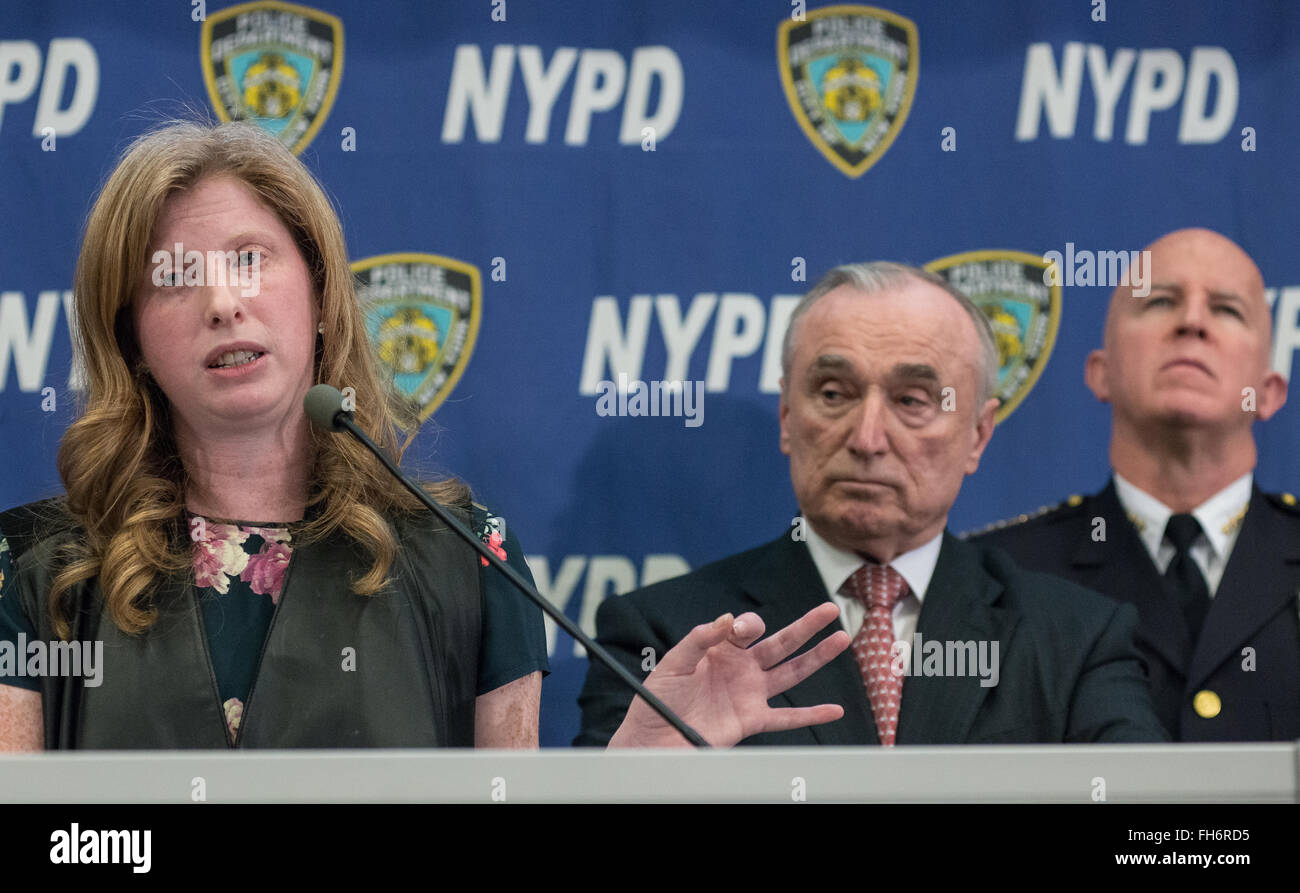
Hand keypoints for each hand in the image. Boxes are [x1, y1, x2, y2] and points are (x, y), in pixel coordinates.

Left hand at [607, 602, 849, 747]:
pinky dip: (811, 716)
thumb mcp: (673, 662)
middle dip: (806, 626)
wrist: (653, 738)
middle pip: (781, 643)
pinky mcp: (751, 720)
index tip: (739, 632)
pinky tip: (834, 711)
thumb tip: (728, 619)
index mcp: (722, 649)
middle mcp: (741, 668)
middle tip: (830, 609)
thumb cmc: (658, 698)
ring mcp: (750, 693)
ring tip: (841, 639)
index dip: (749, 625)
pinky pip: (786, 718)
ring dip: (817, 657)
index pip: (748, 628)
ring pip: (792, 672)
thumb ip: (699, 639)